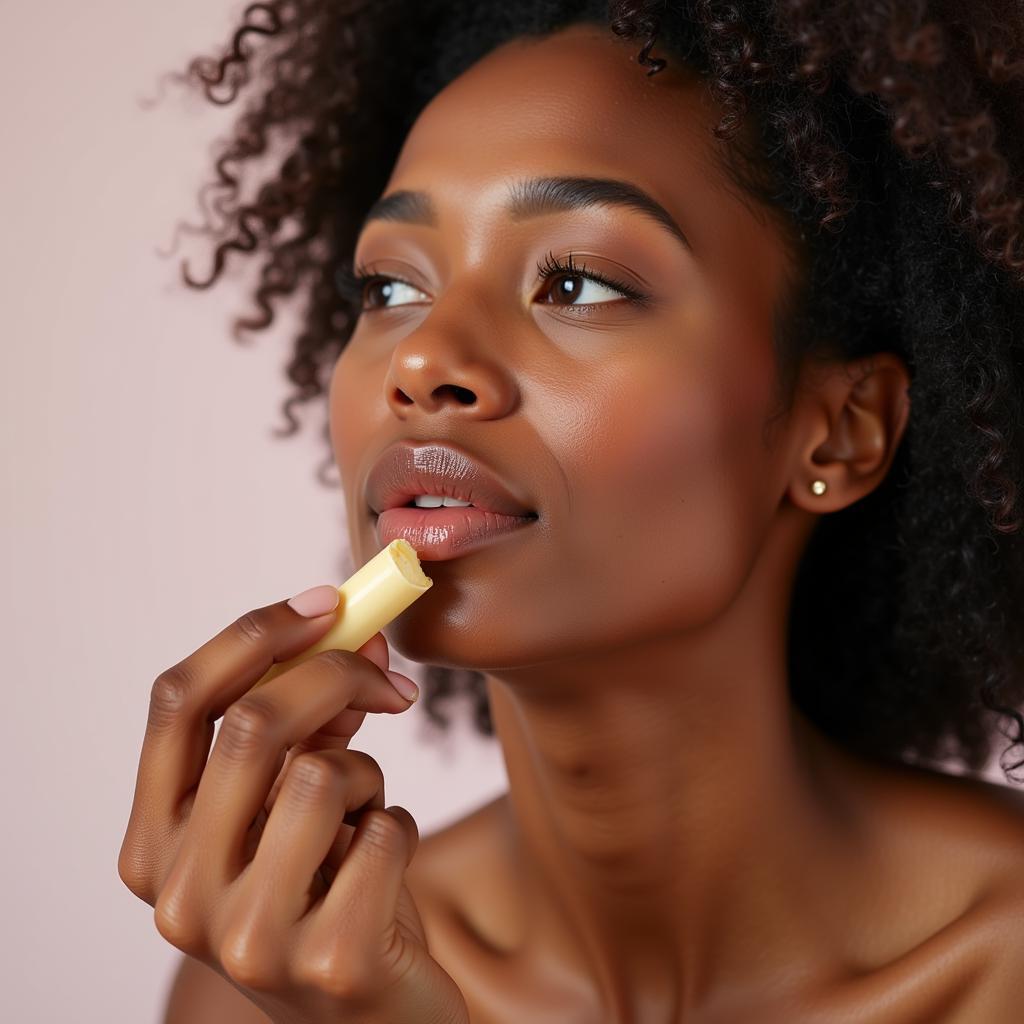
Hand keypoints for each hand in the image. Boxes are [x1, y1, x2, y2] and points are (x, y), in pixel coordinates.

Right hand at [118, 595, 469, 1023]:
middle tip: (389, 680)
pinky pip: (385, 830)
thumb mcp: (289, 810)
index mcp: (153, 842)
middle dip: (338, 676)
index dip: (252, 634)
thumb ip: (305, 725)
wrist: (369, 1020)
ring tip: (363, 822)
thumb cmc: (324, 895)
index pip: (178, 701)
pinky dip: (399, 829)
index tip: (323, 603)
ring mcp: (248, 936)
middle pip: (254, 723)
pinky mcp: (329, 962)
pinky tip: (383, 873)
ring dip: (368, 779)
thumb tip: (355, 635)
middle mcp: (178, 893)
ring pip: (324, 774)